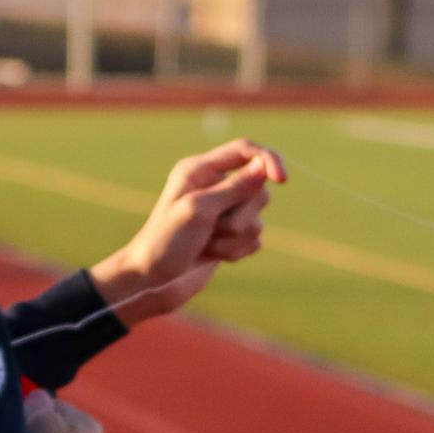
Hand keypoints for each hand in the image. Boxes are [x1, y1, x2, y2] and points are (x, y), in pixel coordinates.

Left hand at [90, 137, 285, 324]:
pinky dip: (237, 251)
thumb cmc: (165, 242)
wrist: (151, 282)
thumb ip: (234, 187)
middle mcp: (213, 187)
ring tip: (208, 246)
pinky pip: (255, 239)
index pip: (246, 150)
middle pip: (258, 188)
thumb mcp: (199, 209)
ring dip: (236, 237)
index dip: (268, 160)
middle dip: (243, 214)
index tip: (282, 179)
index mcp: (200, 170)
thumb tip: (263, 166)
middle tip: (214, 229)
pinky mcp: (229, 237)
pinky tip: (213, 256)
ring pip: (258, 218)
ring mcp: (222, 213)